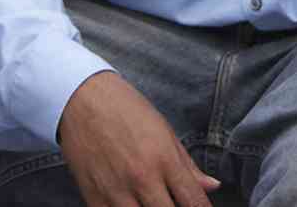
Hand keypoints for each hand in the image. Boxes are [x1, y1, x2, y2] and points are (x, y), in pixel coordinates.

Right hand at [57, 71, 219, 206]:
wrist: (83, 101)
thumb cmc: (127, 111)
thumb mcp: (165, 131)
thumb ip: (188, 165)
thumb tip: (212, 186)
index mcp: (164, 160)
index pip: (193, 200)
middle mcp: (143, 179)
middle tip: (175, 203)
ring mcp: (117, 192)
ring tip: (153, 203)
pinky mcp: (94, 199)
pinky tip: (132, 205)